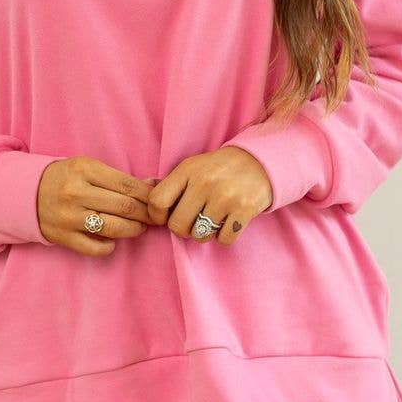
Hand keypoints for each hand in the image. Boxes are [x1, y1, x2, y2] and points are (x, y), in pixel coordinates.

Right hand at [36, 155, 164, 255]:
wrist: (26, 193)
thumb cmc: (65, 178)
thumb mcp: (88, 168)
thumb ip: (119, 178)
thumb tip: (153, 186)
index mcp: (84, 169)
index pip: (127, 185)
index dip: (149, 195)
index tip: (159, 201)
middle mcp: (76, 192)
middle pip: (124, 207)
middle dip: (146, 214)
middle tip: (154, 217)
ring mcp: (69, 216)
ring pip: (114, 228)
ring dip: (134, 230)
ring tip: (139, 227)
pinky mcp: (63, 237)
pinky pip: (96, 248)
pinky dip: (110, 246)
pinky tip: (113, 239)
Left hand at [146, 146, 272, 244]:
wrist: (259, 162)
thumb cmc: (218, 169)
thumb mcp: (192, 167)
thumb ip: (169, 183)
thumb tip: (142, 188)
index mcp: (187, 170)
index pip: (157, 201)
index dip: (157, 217)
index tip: (166, 217)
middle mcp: (205, 182)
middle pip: (177, 225)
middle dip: (183, 229)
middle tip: (192, 222)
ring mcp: (225, 196)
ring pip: (200, 235)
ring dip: (204, 234)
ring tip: (211, 220)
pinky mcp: (244, 209)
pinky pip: (224, 239)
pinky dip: (224, 236)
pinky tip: (227, 222)